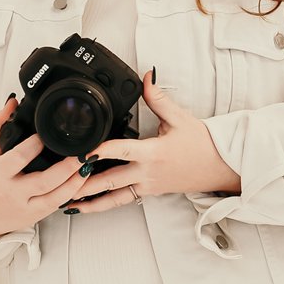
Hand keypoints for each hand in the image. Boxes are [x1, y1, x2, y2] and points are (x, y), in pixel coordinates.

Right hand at [0, 95, 86, 242]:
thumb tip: (12, 101)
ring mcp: (25, 206)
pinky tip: (82, 180)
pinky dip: (71, 193)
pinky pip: (56, 205)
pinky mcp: (34, 216)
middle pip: (43, 181)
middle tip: (83, 151)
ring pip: (55, 196)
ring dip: (75, 181)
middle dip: (66, 166)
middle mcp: (12, 191)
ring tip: (89, 163)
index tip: (48, 132)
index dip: (35, 144)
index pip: (19, 157)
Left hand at [64, 68, 242, 214]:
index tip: (81, 152)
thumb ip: (158, 98)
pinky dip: (104, 205)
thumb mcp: (180, 117)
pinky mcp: (150, 192)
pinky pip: (123, 201)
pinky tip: (88, 207)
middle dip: (85, 182)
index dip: (100, 151)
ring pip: (114, 197)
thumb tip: (146, 77)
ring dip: (90, 200)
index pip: (121, 151)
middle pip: (111, 180)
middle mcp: (148, 172)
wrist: (221, 167)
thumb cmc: (203, 144)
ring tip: (67, 202)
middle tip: (62, 182)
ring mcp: (148, 185)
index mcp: (153, 152)